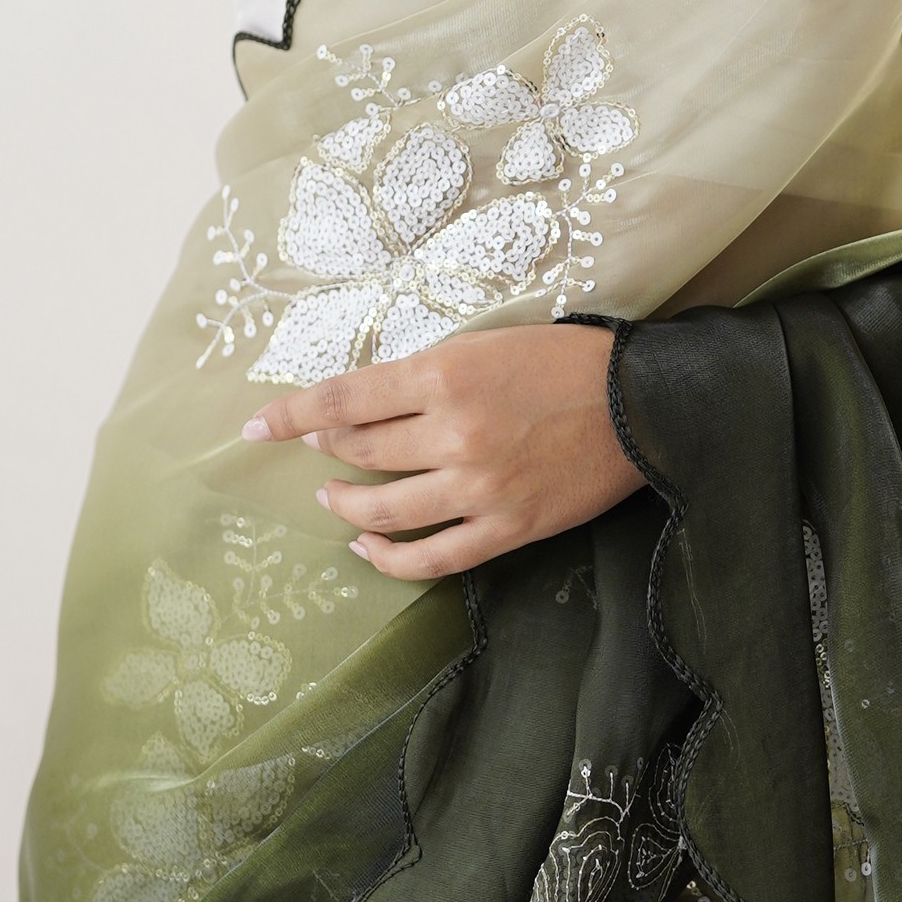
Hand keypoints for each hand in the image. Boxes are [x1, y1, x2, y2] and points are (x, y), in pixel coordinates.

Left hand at [241, 325, 641, 579]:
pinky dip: (389, 558)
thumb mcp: (486, 343)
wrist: (643, 403)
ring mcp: (478, 486)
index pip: (344, 397)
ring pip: (384, 509)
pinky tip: (367, 547)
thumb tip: (366, 402)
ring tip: (334, 498)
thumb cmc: (566, 361)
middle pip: (359, 450)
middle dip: (326, 449)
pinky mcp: (505, 528)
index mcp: (444, 373)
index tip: (258, 427)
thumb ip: (426, 373)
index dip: (292, 414)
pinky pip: (431, 557)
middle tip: (318, 448)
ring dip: (346, 504)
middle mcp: (453, 432)